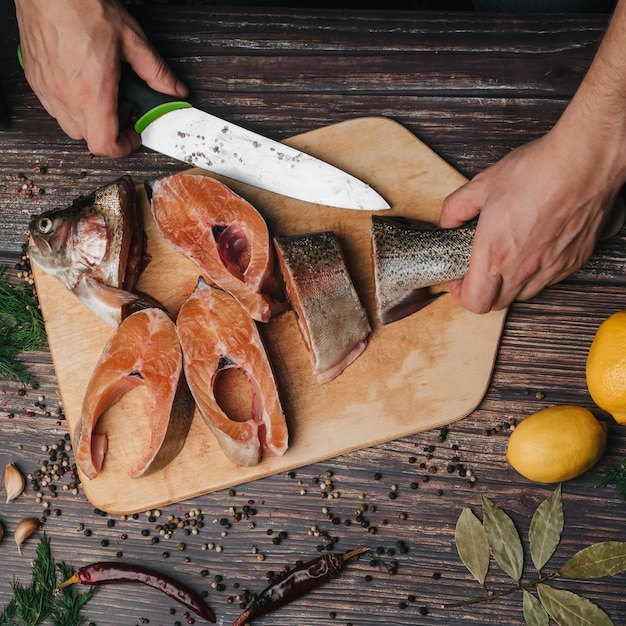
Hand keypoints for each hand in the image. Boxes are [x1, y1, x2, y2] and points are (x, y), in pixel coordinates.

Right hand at [14, 0, 187, 157]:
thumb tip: (174, 89)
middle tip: (123, 106)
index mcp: (93, 93)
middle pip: (90, 138)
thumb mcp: (131, 40)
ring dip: (91, 119)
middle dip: (111, 130)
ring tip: (103, 92)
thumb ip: (156, 72)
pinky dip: (72, 105)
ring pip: (70, 125)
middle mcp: (66, 97)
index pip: (104, 145)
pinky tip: (83, 82)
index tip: (134, 135)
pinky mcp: (35, 79)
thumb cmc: (81, 6)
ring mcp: (47, 89)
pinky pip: (54, 107)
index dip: (123, 148)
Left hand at [439, 130, 620, 313]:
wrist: (585, 161)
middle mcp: (523, 268)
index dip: (461, 294)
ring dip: (509, 284)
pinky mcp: (573, 261)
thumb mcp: (482, 185)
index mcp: (495, 253)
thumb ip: (455, 209)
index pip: (474, 301)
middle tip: (478, 269)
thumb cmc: (537, 171)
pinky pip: (548, 280)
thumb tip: (447, 223)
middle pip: (496, 304)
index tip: (459, 279)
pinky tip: (533, 248)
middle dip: (482, 291)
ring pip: (523, 294)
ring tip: (506, 256)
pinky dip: (536, 272)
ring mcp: (551, 268)